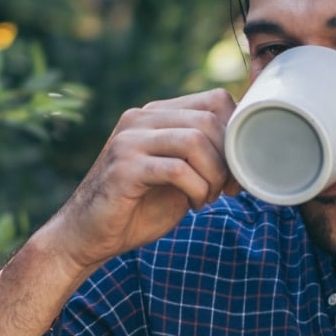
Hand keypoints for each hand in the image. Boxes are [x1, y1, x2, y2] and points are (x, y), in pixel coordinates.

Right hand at [34, 90, 234, 276]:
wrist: (88, 235)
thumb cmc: (138, 208)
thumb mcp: (178, 176)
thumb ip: (203, 157)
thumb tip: (248, 155)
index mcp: (156, 114)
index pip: (214, 100)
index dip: (237, 134)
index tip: (239, 169)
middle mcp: (141, 119)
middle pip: (209, 120)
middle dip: (229, 159)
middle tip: (226, 190)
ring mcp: (130, 140)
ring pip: (195, 141)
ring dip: (214, 176)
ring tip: (208, 197)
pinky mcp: (124, 168)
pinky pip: (177, 169)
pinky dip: (197, 189)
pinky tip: (194, 205)